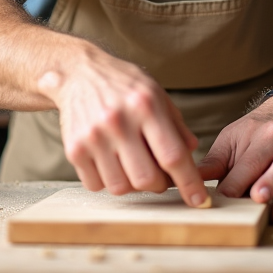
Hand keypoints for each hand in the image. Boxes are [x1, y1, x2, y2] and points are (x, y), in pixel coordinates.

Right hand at [39, 46, 208, 207]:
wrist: (78, 73)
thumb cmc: (122, 84)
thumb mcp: (156, 93)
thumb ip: (175, 124)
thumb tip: (192, 152)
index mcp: (145, 105)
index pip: (172, 155)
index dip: (189, 182)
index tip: (199, 200)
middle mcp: (118, 121)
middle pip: (146, 178)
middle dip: (160, 185)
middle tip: (160, 175)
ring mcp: (93, 136)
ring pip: (121, 187)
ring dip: (132, 184)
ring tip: (132, 164)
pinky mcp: (74, 148)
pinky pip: (96, 185)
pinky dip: (107, 181)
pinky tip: (110, 161)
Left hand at [197, 97, 272, 223]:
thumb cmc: (256, 131)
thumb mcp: (231, 138)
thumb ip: (214, 162)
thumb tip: (190, 180)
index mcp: (259, 132)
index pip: (243, 160)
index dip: (230, 182)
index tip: (218, 199)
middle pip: (264, 160)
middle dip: (250, 181)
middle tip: (236, 199)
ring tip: (262, 203)